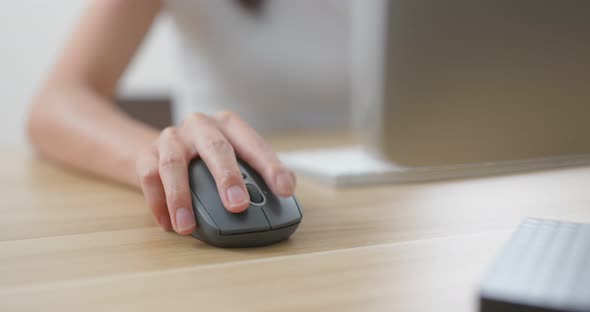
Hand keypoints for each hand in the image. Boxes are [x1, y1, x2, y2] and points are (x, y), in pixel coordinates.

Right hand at [135, 111, 295, 233]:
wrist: (163, 149)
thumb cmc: (208, 159)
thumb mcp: (235, 159)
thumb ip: (256, 176)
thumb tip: (280, 197)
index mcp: (229, 125)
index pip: (253, 144)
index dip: (271, 166)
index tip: (284, 189)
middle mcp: (201, 126)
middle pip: (215, 148)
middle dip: (227, 178)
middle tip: (238, 206)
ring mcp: (172, 138)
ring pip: (174, 164)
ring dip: (181, 198)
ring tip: (188, 227)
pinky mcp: (146, 153)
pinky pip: (149, 177)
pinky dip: (158, 203)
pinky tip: (168, 225)